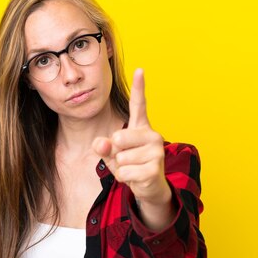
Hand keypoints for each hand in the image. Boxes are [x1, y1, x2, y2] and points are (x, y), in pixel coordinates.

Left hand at [93, 69, 171, 205]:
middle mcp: (152, 135)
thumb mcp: (111, 154)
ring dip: (121, 168)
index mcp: (141, 127)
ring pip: (121, 158)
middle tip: (126, 159)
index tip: (139, 69)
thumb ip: (103, 146)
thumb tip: (101, 143)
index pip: (139, 105)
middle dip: (115, 153)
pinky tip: (136, 178)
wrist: (148, 189)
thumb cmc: (130, 166)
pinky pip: (126, 172)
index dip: (139, 87)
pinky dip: (125, 178)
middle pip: (118, 137)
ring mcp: (156, 151)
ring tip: (133, 169)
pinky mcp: (155, 168)